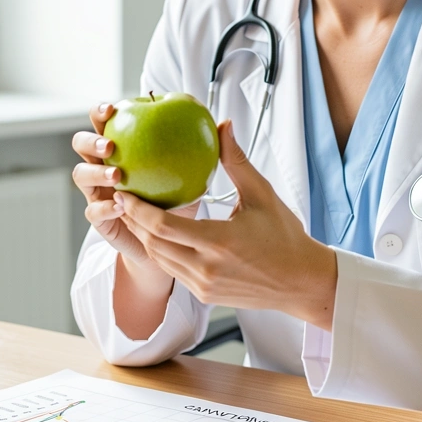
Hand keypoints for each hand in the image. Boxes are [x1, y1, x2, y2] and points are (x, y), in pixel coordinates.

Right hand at [71, 103, 198, 272]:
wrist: (171, 241)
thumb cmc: (181, 197)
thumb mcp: (195, 171)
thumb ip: (204, 147)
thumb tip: (225, 124)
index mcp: (122, 146)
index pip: (104, 121)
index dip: (102, 112)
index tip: (115, 109)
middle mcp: (104, 164)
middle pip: (82, 144)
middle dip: (91, 140)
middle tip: (111, 145)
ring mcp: (98, 191)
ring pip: (82, 175)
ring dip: (95, 172)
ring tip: (117, 176)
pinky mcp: (100, 218)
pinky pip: (94, 211)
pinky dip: (104, 206)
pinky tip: (119, 206)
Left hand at [111, 120, 337, 329]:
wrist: (301, 281)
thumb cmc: (285, 236)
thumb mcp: (262, 194)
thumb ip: (236, 161)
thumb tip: (223, 126)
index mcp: (220, 242)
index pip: (164, 226)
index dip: (138, 210)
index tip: (124, 191)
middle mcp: (207, 268)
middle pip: (154, 244)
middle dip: (132, 220)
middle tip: (120, 196)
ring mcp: (204, 285)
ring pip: (160, 259)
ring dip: (143, 236)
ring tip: (132, 213)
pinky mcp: (205, 294)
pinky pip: (173, 271)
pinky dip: (161, 251)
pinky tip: (156, 233)